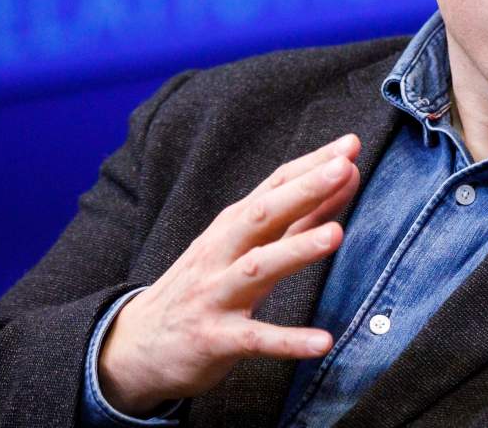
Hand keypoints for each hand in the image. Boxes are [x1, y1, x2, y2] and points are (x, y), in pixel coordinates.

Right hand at [98, 134, 362, 414]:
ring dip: (297, 250)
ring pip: (257, 268)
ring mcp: (215, 294)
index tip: (350, 145)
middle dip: (303, 190)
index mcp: (233, 226)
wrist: (136, 343)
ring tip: (337, 234)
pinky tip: (323, 342)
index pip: (275, 186)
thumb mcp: (245, 246)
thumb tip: (345, 178)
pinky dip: (288, 340)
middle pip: (263, 215)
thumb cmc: (205, 284)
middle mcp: (222, 252)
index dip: (312, 165)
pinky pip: (255, 339)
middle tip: (343, 168)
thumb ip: (298, 217)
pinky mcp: (215, 339)